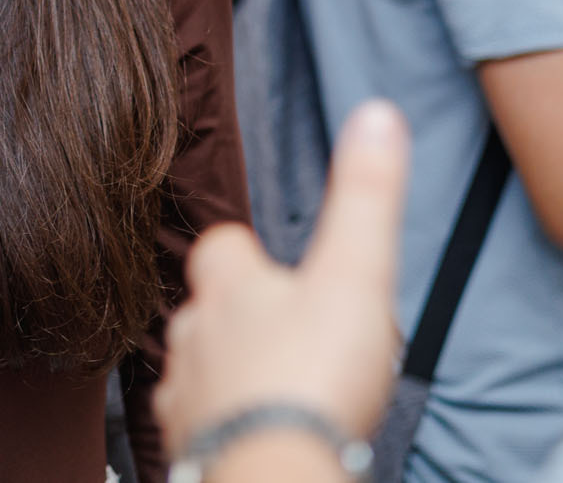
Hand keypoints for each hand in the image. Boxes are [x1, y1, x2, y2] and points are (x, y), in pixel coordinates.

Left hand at [155, 101, 410, 458]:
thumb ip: (366, 196)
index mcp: (229, 287)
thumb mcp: (355, 273)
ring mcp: (186, 396)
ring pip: (199, 371)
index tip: (274, 263)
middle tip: (291, 336)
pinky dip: (223, 427)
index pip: (221, 248)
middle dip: (240, 319)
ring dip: (230, 374)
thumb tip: (376, 116)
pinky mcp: (189, 450)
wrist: (273, 472)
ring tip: (276, 390)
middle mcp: (194, 336)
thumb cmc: (311, 377)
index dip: (247, 253)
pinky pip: (199, 429)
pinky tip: (256, 434)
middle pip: (207, 312)